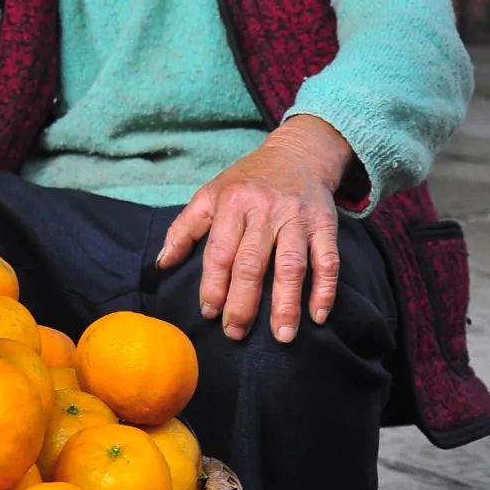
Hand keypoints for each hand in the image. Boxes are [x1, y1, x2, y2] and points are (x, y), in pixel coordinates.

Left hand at [156, 116, 352, 343]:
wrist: (297, 153)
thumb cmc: (247, 181)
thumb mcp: (210, 194)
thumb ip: (184, 228)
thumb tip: (162, 264)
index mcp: (232, 203)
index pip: (219, 253)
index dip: (213, 286)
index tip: (209, 313)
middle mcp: (265, 211)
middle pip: (252, 263)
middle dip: (243, 303)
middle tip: (236, 333)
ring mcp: (297, 218)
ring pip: (291, 265)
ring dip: (287, 304)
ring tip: (282, 336)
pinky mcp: (325, 224)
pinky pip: (327, 260)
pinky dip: (325, 289)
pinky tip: (317, 315)